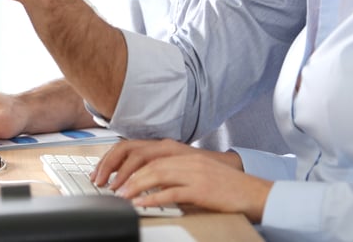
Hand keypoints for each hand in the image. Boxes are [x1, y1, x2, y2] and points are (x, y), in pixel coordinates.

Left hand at [91, 139, 239, 189]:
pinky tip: (141, 204)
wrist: (250, 191)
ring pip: (155, 174)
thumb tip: (141, 181)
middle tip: (105, 185)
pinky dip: (153, 198)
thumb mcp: (190, 171)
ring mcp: (193, 171)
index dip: (118, 158)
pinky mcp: (200, 188)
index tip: (102, 171)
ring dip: (133, 185)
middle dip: (120, 172)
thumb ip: (168, 171)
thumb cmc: (220, 184)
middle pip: (143, 159)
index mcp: (178, 151)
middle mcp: (183, 157)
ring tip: (119, 195)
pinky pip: (171, 192)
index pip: (139, 148)